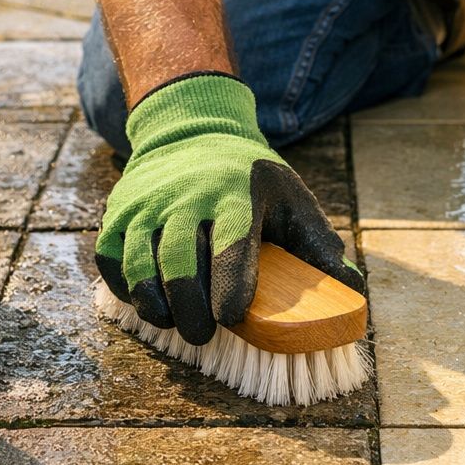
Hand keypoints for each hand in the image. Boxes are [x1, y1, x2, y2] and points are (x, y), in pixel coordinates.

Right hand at [96, 73, 362, 343]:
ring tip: (173, 324)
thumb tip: (353, 292)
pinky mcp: (118, 212)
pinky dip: (125, 287)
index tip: (232, 319)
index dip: (230, 285)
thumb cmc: (251, 180)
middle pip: (181, 260)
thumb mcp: (293, 200)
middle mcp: (187, 195)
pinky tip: (147, 303)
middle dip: (190, 307)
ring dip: (154, 302)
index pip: (232, 244)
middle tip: (203, 335)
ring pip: (140, 261)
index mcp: (237, 194)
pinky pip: (111, 257)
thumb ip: (320, 247)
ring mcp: (147, 203)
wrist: (192, 130)